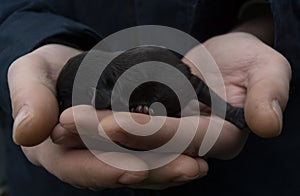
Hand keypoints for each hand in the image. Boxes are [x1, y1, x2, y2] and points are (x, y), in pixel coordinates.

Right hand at [8, 44, 207, 188]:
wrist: (66, 66)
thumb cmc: (46, 70)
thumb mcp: (30, 75)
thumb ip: (29, 99)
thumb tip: (29, 132)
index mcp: (54, 149)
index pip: (77, 168)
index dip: (104, 171)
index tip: (135, 171)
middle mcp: (82, 158)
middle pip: (116, 173)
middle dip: (152, 173)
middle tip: (188, 168)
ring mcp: (104, 153)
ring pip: (136, 167)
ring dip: (168, 168)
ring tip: (198, 165)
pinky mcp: (122, 144)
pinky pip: (145, 154)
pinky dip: (168, 154)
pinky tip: (193, 153)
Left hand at [54, 32, 290, 159]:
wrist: (228, 58)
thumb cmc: (250, 62)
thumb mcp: (268, 70)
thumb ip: (269, 94)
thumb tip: (268, 124)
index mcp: (221, 138)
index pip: (180, 141)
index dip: (149, 134)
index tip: (110, 123)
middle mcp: (192, 147)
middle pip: (147, 149)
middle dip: (107, 139)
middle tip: (67, 123)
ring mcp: (171, 139)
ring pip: (130, 145)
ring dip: (94, 137)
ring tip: (61, 124)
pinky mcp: (155, 128)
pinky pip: (125, 132)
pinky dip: (99, 126)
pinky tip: (73, 119)